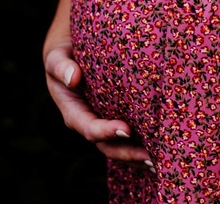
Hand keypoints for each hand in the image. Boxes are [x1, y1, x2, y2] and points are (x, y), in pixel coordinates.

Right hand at [44, 40, 150, 165]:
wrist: (67, 58)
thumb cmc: (62, 58)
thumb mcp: (56, 60)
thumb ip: (61, 67)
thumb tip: (73, 78)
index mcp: (74, 113)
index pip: (90, 128)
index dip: (107, 132)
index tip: (126, 130)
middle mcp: (89, 123)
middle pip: (108, 146)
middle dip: (129, 153)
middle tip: (152, 158)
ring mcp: (103, 123)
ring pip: (120, 146)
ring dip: (138, 156)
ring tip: (161, 160)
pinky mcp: (115, 117)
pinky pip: (129, 136)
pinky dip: (142, 143)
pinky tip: (163, 146)